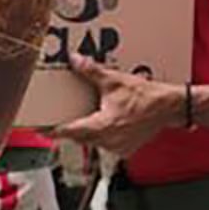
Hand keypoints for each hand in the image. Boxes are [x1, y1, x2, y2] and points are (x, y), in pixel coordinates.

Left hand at [50, 54, 184, 155]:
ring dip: (86, 130)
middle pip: (78, 137)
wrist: (171, 107)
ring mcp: (117, 148)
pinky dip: (101, 134)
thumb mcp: (115, 81)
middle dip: (69, 127)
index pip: (67, 132)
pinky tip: (102, 121)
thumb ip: (91, 71)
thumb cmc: (147, 97)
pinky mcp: (125, 149)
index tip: (37, 129)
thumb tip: (74, 60)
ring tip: (83, 115)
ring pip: (91, 141)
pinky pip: (105, 143)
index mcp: (101, 127)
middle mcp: (107, 142)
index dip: (50, 130)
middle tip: (57, 117)